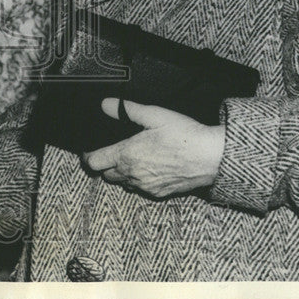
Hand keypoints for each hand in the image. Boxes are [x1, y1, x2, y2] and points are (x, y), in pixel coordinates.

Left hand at [82, 98, 225, 197]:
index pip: (93, 162)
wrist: (209, 157)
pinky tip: (151, 167)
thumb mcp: (153, 114)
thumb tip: (105, 104)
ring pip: (123, 182)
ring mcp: (145, 186)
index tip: (90, 149)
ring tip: (134, 157)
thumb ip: (125, 110)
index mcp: (126, 155)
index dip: (88, 155)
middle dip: (106, 164)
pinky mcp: (158, 193)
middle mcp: (132, 174)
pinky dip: (140, 180)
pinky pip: (140, 189)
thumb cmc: (183, 134)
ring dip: (123, 172)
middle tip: (115, 150)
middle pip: (106, 174)